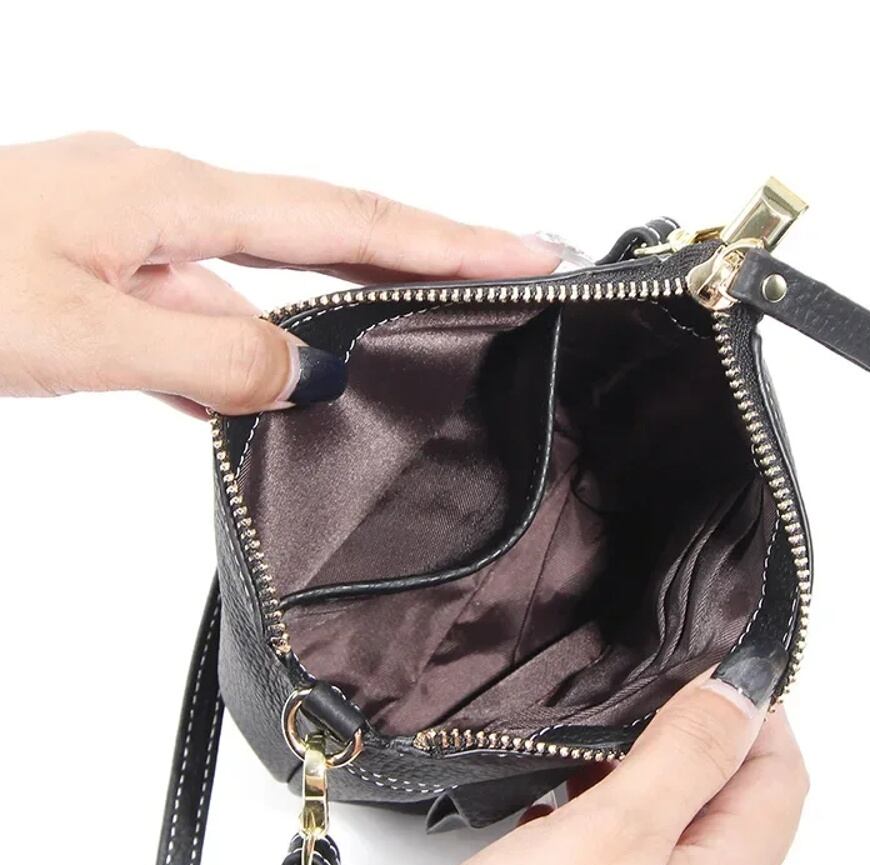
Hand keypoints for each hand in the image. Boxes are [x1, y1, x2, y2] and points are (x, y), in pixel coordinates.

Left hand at [0, 133, 555, 414]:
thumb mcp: (75, 331)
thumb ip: (206, 356)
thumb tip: (305, 378)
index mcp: (166, 194)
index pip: (344, 221)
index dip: (445, 240)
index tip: (528, 251)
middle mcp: (158, 203)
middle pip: (320, 237)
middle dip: (416, 262)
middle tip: (506, 278)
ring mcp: (126, 241)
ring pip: (252, 293)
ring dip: (319, 330)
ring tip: (403, 349)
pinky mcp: (97, 282)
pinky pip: (193, 321)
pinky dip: (232, 360)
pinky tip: (252, 399)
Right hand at [355, 673, 807, 864]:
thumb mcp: (611, 837)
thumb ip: (684, 760)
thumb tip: (738, 693)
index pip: (779, 776)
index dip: (755, 708)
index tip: (714, 662)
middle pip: (735, 808)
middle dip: (701, 740)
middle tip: (652, 687)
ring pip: (680, 840)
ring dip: (649, 782)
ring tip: (597, 741)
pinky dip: (610, 830)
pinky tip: (560, 818)